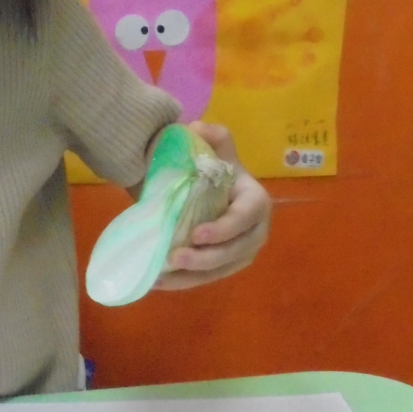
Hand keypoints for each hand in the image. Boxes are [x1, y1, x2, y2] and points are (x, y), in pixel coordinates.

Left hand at [153, 122, 270, 290]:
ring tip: (161, 275)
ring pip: (220, 270)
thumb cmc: (211, 168)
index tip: (197, 233)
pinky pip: (206, 279)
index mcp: (256, 201)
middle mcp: (255, 231)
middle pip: (235, 251)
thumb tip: (198, 129)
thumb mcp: (213, 147)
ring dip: (191, 276)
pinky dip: (182, 282)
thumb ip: (211, 136)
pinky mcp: (224, 267)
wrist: (202, 187)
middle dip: (206, 258)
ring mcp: (241, 253)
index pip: (245, 217)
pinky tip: (156, 282)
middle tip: (174, 256)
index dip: (225, 228)